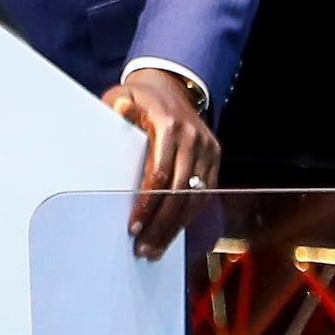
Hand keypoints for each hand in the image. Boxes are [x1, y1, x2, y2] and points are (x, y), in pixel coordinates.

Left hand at [108, 65, 220, 251]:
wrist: (170, 85)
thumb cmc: (141, 98)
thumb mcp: (124, 95)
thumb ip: (119, 105)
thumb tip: (119, 109)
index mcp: (170, 125)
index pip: (159, 172)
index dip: (147, 202)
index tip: (133, 226)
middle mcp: (193, 139)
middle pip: (180, 192)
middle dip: (161, 224)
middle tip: (144, 248)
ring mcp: (207, 148)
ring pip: (195, 198)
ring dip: (175, 227)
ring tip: (156, 249)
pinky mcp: (215, 157)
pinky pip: (205, 194)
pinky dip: (190, 216)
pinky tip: (174, 233)